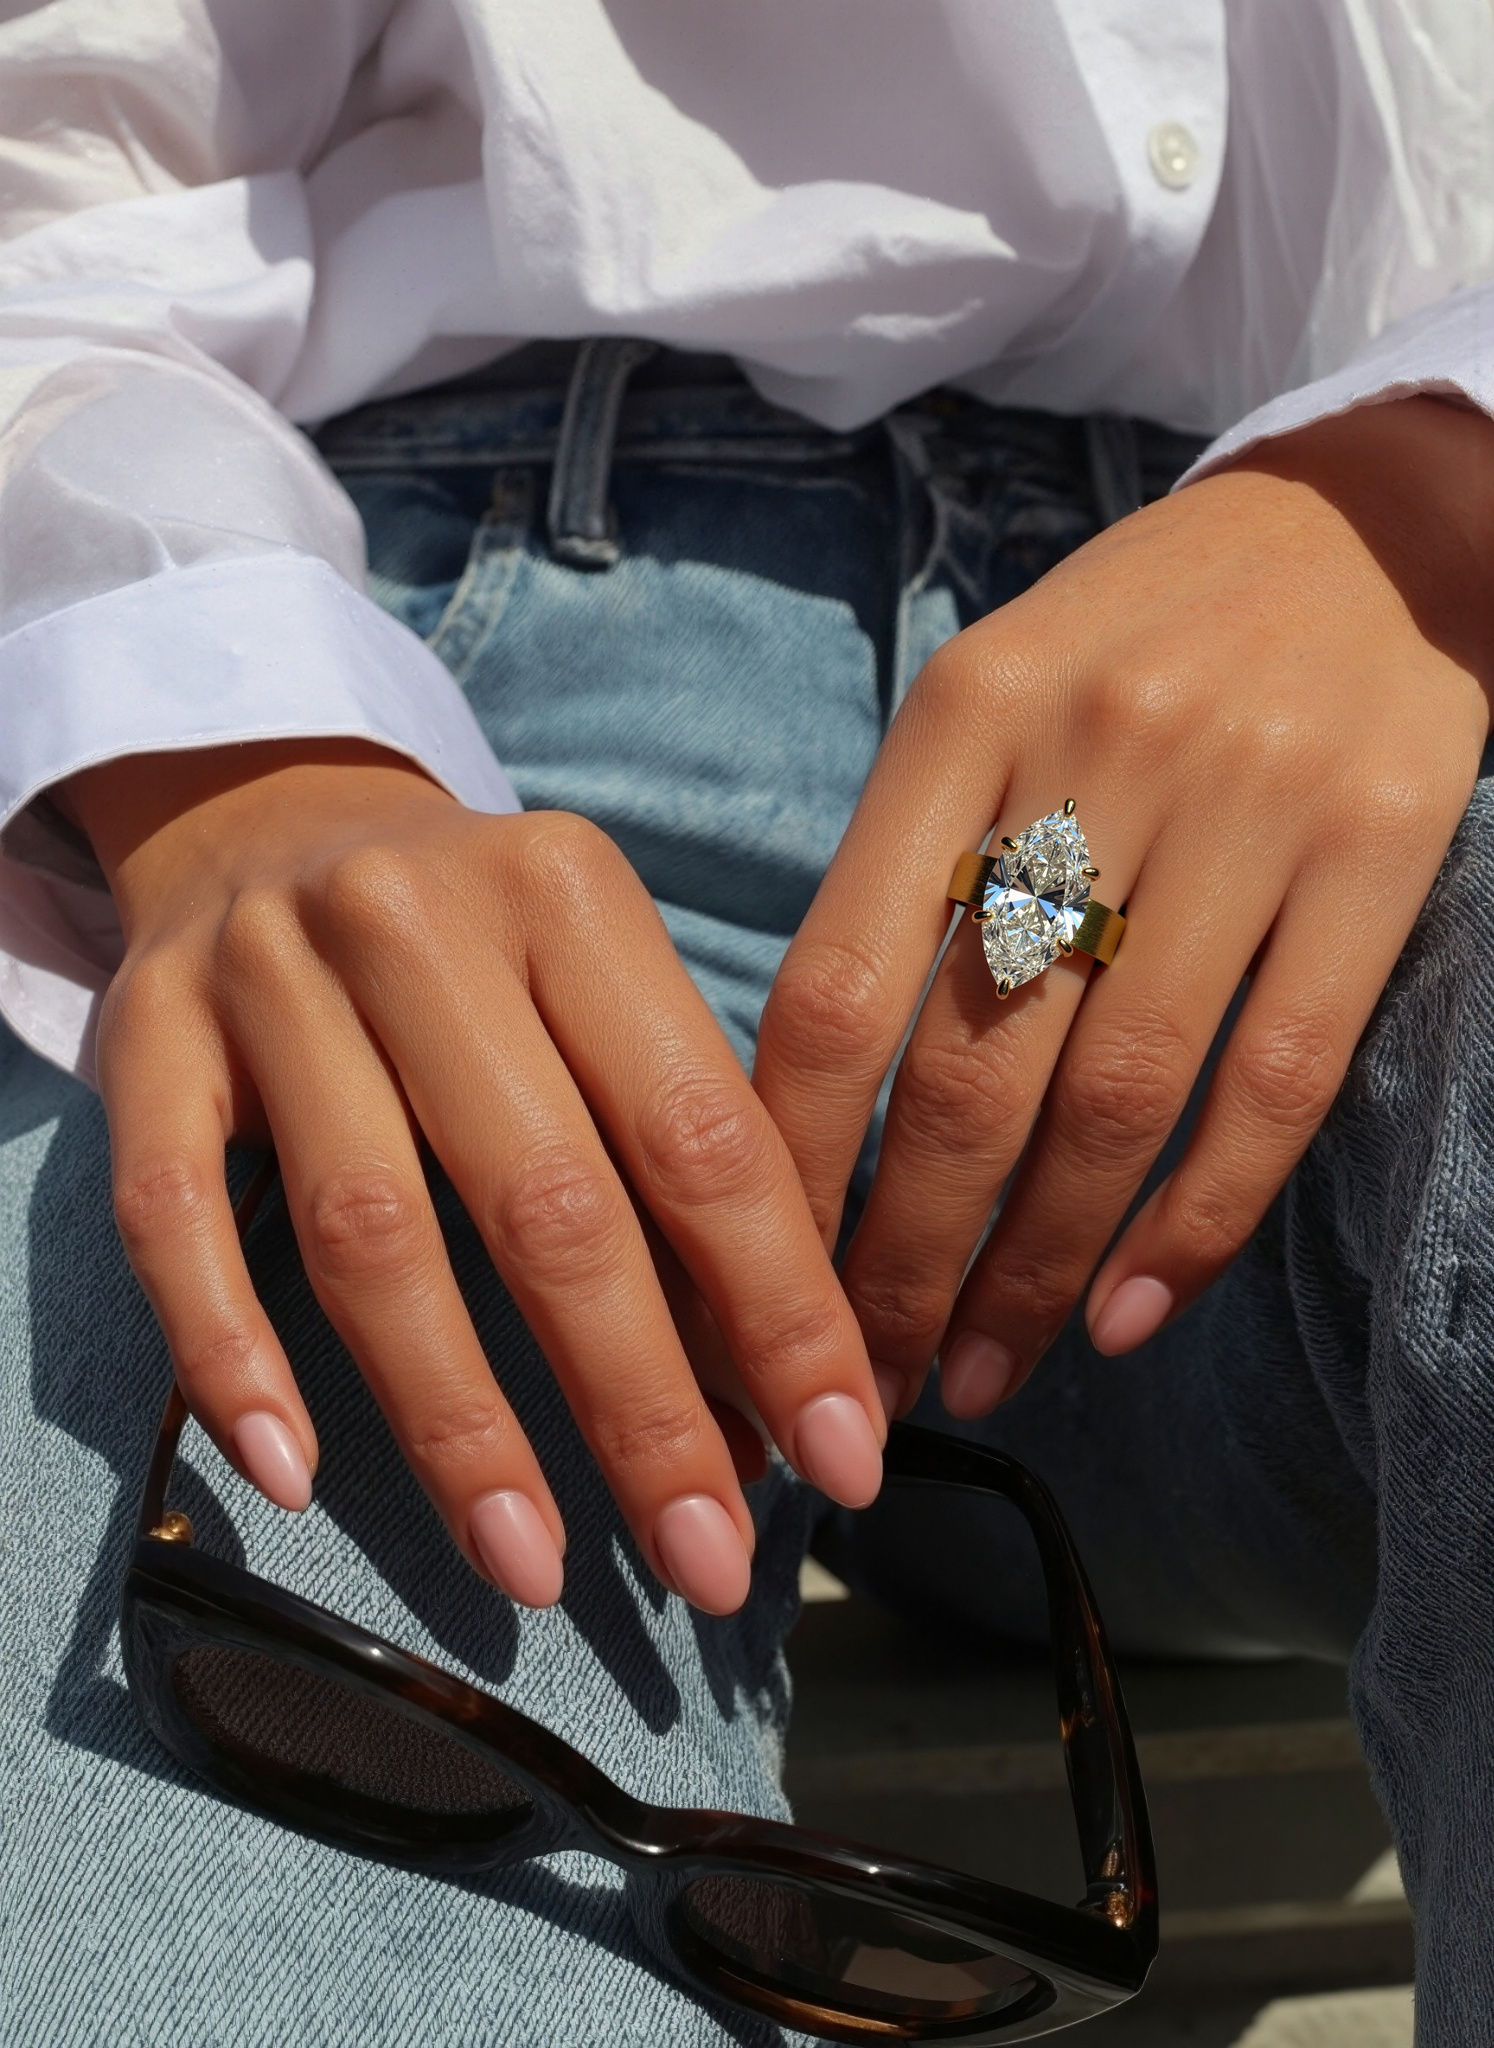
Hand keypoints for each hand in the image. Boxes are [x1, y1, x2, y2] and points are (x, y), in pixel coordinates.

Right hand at [69, 741, 884, 1611]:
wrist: (269, 815)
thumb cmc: (475, 941)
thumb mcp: (596, 981)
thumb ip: (677, 1143)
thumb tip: (771, 1381)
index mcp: (570, 897)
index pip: (698, 1134)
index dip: (778, 1311)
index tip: (838, 1457)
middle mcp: (417, 922)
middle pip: (547, 1199)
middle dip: (641, 1405)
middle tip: (707, 1557)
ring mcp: (267, 978)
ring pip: (372, 1232)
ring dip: (459, 1424)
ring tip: (531, 1567)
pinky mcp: (145, 1036)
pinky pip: (175, 1216)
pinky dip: (232, 1353)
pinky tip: (293, 1474)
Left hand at [754, 397, 1493, 1417]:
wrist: (1369, 524)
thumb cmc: (1143, 637)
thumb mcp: (995, 697)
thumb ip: (915, 866)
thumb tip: (822, 1101)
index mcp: (965, 720)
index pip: (838, 985)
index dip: (787, 1163)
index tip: (752, 1283)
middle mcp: (1095, 758)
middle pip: (966, 1071)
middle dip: (899, 1257)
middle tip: (866, 1377)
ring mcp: (1249, 807)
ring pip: (1114, 1100)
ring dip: (1037, 1267)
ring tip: (983, 1371)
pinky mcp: (1381, 854)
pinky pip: (1275, 1082)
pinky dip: (1199, 1220)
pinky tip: (1133, 1313)